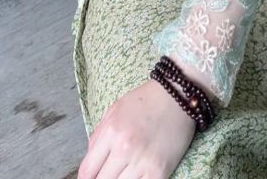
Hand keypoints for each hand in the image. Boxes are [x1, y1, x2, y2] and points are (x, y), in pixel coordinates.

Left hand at [78, 77, 196, 178]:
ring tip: (122, 173)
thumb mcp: (115, 110)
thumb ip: (99, 136)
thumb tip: (89, 160)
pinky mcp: (159, 171)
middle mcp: (124, 148)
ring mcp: (142, 162)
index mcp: (111, 131)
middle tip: (108, 174)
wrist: (179, 95)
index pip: (87, 170)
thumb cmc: (146, 100)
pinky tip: (136, 176)